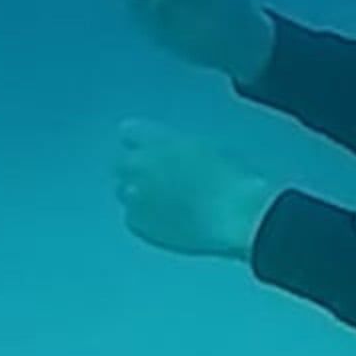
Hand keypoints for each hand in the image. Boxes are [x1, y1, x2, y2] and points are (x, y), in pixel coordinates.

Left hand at [113, 119, 280, 261]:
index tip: (150, 151)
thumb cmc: (231, 178)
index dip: (141, 143)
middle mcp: (137, 163)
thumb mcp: (204, 147)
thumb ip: (176, 147)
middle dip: (137, 171)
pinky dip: (146, 220)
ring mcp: (134, 195)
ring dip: (139, 195)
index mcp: (155, 138)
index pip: (128, 132)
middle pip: (121, 164)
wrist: (234, 214)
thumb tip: (168, 156)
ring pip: (124, 192)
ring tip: (169, 204)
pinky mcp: (136, 223)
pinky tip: (170, 222)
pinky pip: (132, 218)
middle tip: (161, 182)